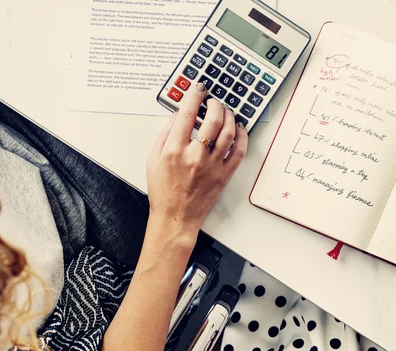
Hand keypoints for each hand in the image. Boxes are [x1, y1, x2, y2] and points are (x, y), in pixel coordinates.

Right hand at [146, 84, 247, 242]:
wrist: (175, 217)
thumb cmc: (163, 191)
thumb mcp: (153, 159)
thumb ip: (165, 134)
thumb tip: (178, 115)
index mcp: (174, 150)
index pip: (186, 113)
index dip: (195, 95)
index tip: (199, 88)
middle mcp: (195, 156)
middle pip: (212, 119)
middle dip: (216, 103)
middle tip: (214, 101)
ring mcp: (213, 166)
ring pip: (229, 132)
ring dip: (230, 116)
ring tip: (226, 111)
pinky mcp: (224, 175)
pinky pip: (239, 151)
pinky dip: (242, 136)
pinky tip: (239, 128)